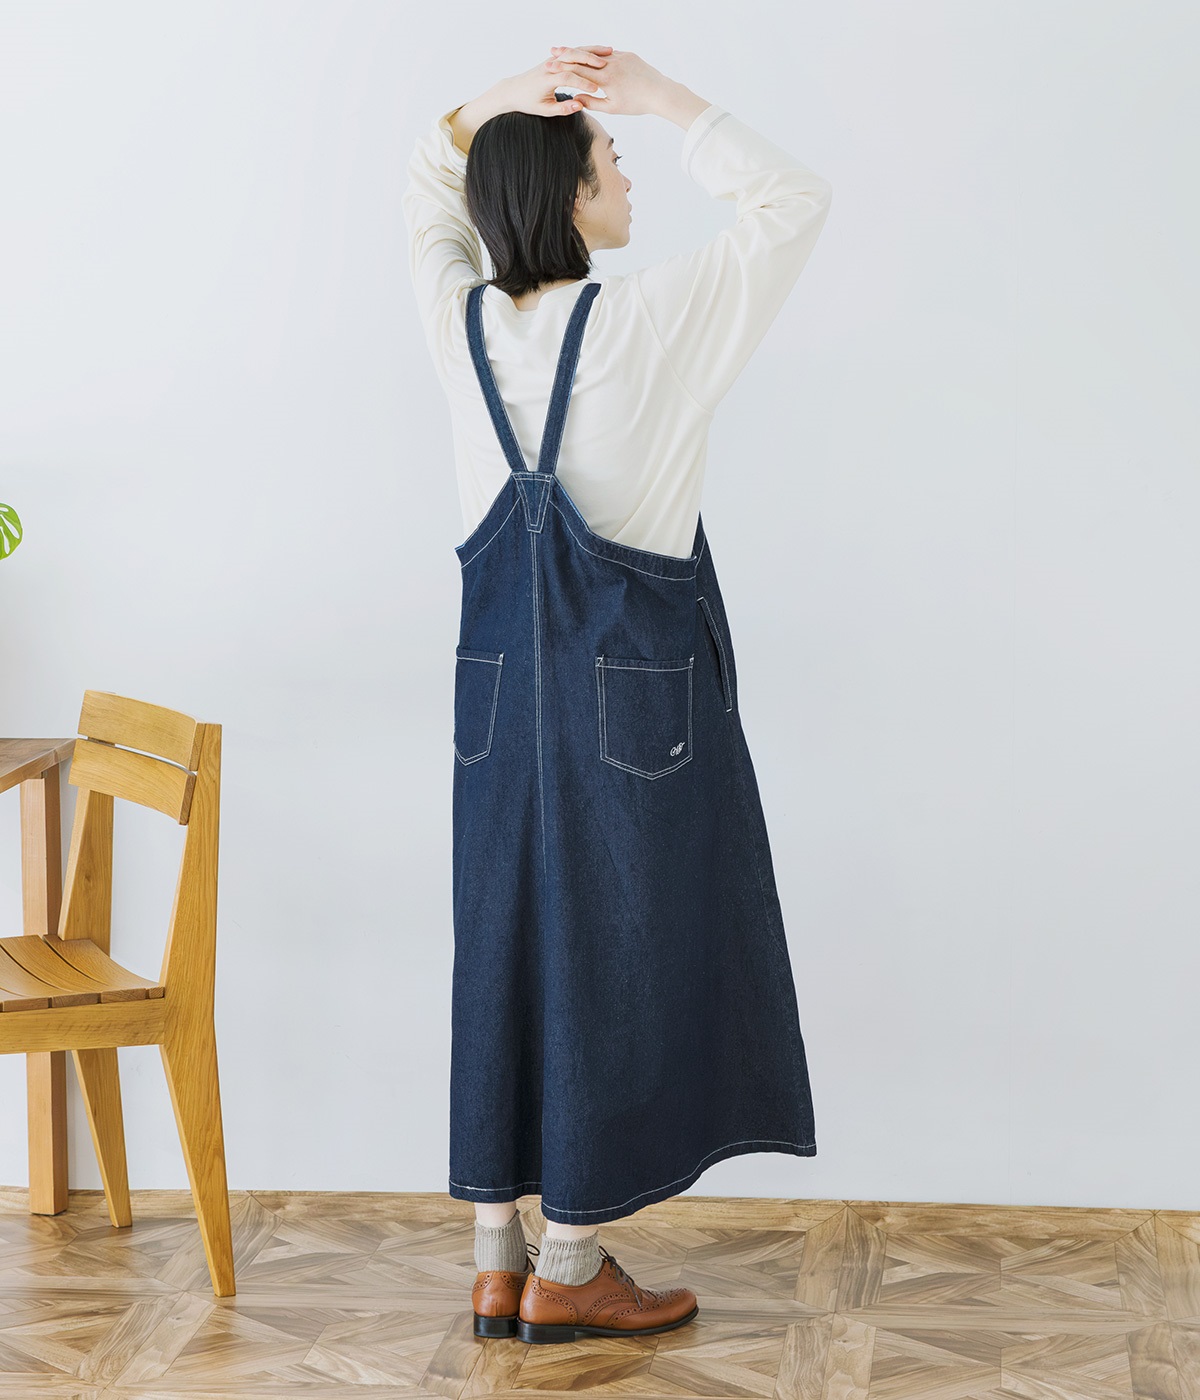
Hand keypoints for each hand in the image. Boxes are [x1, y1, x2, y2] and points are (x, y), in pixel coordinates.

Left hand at [492, 47, 613, 118]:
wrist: (514, 90)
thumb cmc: (528, 103)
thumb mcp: (545, 110)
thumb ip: (563, 108)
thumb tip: (580, 104)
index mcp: (546, 79)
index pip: (567, 77)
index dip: (582, 83)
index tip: (596, 90)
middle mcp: (549, 65)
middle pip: (572, 58)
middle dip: (589, 61)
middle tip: (606, 65)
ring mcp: (553, 58)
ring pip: (574, 51)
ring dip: (592, 51)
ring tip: (609, 51)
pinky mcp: (555, 57)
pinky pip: (573, 51)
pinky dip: (587, 50)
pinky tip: (600, 52)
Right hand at [547, 46, 669, 117]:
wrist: (660, 93)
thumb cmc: (636, 105)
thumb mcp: (612, 107)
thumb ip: (592, 102)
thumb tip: (575, 99)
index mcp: (605, 79)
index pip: (578, 71)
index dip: (563, 68)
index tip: (549, 66)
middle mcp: (611, 64)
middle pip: (584, 58)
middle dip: (567, 54)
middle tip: (553, 50)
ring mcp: (620, 57)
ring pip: (597, 54)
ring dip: (582, 52)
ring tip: (569, 50)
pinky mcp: (629, 54)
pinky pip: (610, 54)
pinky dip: (599, 54)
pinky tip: (590, 54)